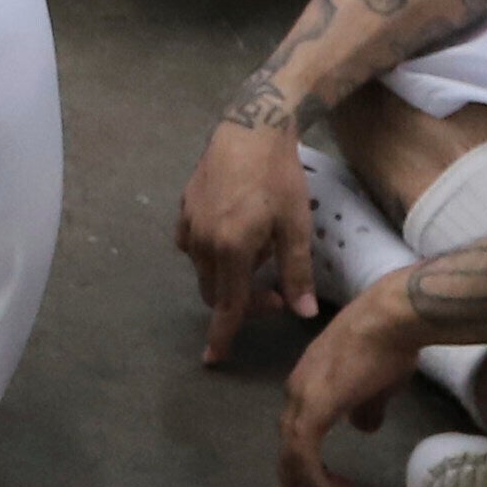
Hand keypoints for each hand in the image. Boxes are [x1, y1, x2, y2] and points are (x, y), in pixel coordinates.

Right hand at [180, 112, 322, 362]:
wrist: (252, 127)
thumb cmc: (279, 177)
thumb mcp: (296, 227)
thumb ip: (295, 273)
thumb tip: (301, 314)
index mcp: (231, 250)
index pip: (227, 306)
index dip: (222, 336)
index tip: (213, 359)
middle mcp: (202, 240)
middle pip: (215, 292)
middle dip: (241, 302)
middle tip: (275, 292)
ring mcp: (189, 222)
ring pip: (203, 269)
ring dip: (227, 276)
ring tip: (259, 256)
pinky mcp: (185, 205)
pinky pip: (191, 243)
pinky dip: (210, 252)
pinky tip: (231, 237)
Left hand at [274, 282, 428, 486]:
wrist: (391, 319)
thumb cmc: (390, 344)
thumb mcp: (378, 384)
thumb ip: (366, 406)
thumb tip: (363, 427)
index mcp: (309, 380)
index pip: (298, 424)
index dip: (304, 453)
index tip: (319, 479)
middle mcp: (298, 388)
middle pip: (288, 439)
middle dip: (298, 473)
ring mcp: (303, 396)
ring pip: (294, 450)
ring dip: (311, 481)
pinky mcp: (315, 406)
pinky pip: (305, 452)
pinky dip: (315, 478)